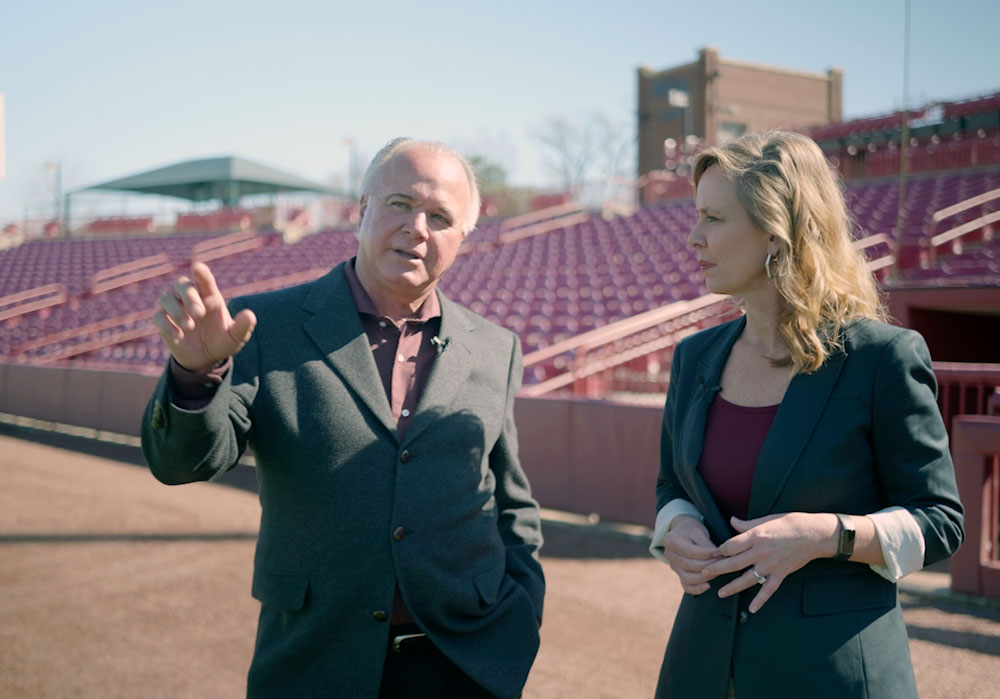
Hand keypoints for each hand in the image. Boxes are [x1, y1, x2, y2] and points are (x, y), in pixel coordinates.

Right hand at [152, 262, 256, 371]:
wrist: (206, 360)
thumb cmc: (222, 342)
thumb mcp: (235, 337)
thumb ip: (243, 327)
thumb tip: (250, 316)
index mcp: (210, 296)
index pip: (203, 278)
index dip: (200, 271)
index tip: (197, 268)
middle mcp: (190, 298)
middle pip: (181, 284)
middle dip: (189, 296)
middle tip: (199, 314)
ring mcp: (175, 309)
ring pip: (166, 297)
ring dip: (176, 310)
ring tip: (189, 327)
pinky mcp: (164, 322)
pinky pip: (158, 317)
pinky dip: (166, 325)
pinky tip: (178, 336)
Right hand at [660, 515, 721, 594]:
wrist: (683, 532)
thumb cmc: (692, 530)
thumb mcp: (699, 531)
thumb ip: (706, 546)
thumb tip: (719, 558)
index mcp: (671, 540)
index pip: (690, 551)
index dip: (707, 555)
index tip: (721, 554)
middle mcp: (668, 554)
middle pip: (690, 565)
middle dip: (708, 566)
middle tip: (724, 564)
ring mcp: (672, 566)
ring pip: (688, 577)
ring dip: (705, 577)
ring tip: (718, 572)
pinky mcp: (678, 575)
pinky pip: (686, 586)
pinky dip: (697, 589)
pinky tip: (708, 586)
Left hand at [701, 513, 837, 612]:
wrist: (814, 534)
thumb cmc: (790, 523)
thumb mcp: (766, 519)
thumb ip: (747, 525)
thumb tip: (731, 521)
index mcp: (756, 536)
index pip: (730, 546)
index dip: (719, 550)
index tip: (711, 553)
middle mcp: (761, 552)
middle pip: (734, 563)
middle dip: (717, 569)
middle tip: (703, 574)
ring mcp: (771, 565)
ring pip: (747, 579)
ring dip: (732, 587)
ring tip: (720, 593)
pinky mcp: (781, 574)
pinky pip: (769, 590)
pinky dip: (760, 600)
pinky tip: (751, 609)